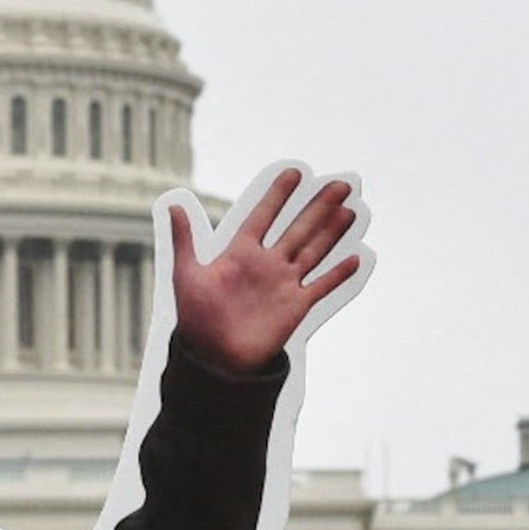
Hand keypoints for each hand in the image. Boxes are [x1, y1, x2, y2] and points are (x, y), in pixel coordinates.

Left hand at [168, 169, 364, 371]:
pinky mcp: (295, 307)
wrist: (213, 357)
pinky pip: (321, 286)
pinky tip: (355, 258)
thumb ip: (184, 238)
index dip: (278, 195)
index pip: (264, 215)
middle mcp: (267, 264)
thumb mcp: (187, 274)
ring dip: (332, 232)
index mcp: (241, 252)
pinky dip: (337, 274)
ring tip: (349, 210)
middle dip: (318, 206)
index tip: (295, 172)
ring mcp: (283, 284)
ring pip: (313, 251)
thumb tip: (173, 203)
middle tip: (340, 184)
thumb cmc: (196, 317)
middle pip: (297, 228)